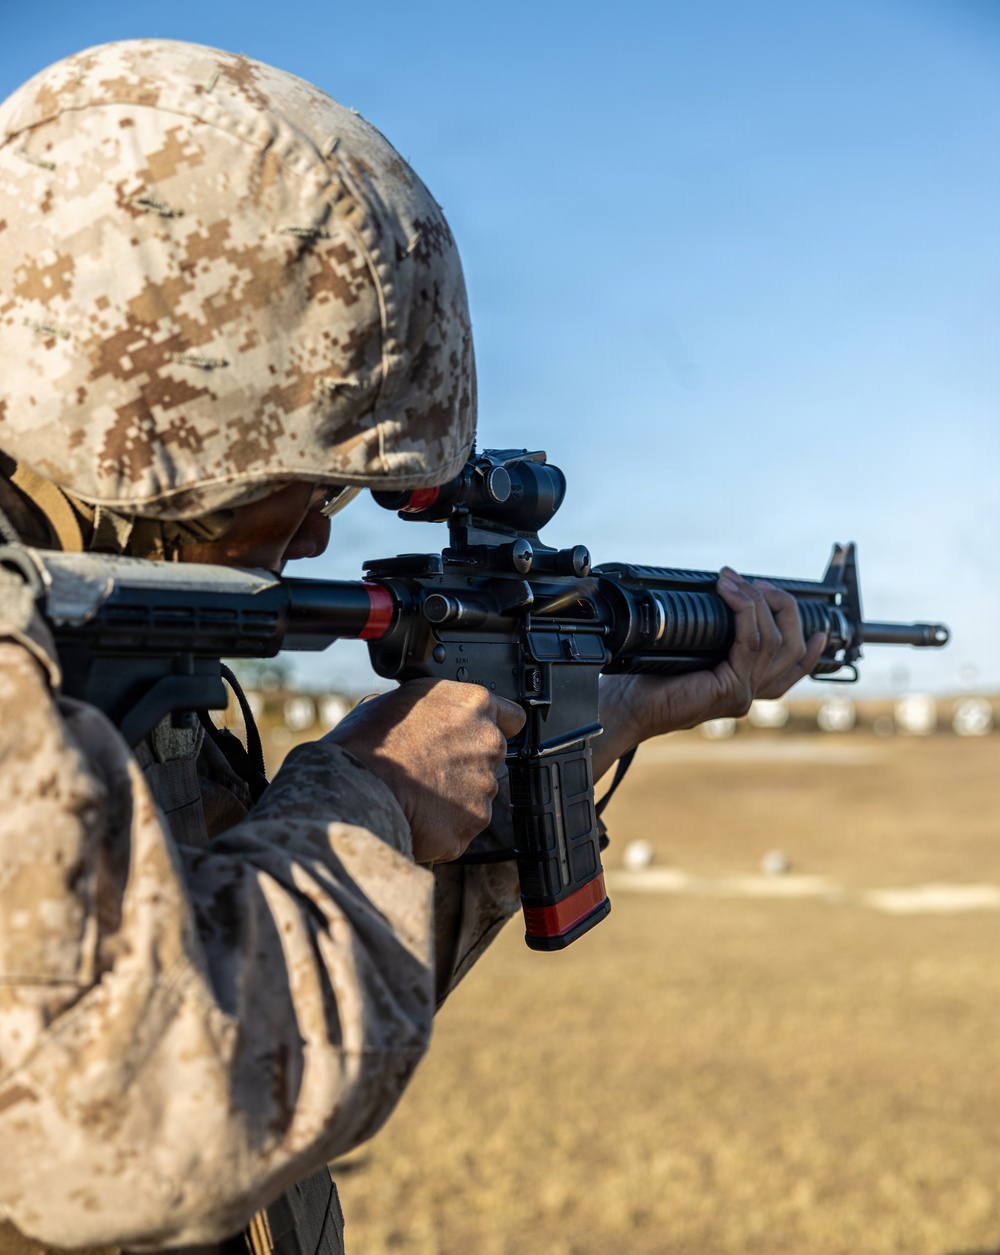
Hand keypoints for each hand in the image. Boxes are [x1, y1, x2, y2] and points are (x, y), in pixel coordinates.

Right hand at [323, 679, 525, 863]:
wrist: (356, 790)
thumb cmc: (368, 744)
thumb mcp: (393, 702)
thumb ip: (426, 709)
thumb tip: (419, 717)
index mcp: (473, 705)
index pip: (511, 716)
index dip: (492, 727)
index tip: (475, 736)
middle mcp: (488, 743)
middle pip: (490, 757)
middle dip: (466, 764)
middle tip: (429, 769)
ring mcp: (485, 785)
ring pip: (477, 793)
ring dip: (454, 797)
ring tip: (416, 794)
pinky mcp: (475, 822)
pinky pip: (463, 825)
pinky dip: (445, 826)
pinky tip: (416, 816)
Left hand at [593, 567, 826, 780]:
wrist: (626, 705)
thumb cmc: (648, 679)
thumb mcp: (690, 651)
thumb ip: (713, 635)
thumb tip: (721, 597)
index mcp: (744, 687)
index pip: (792, 668)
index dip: (811, 648)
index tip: (815, 622)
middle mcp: (749, 693)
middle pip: (793, 647)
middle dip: (782, 607)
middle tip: (757, 583)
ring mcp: (743, 693)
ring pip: (774, 639)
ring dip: (756, 601)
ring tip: (734, 580)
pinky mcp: (732, 690)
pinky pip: (751, 643)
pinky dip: (744, 611)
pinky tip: (731, 593)